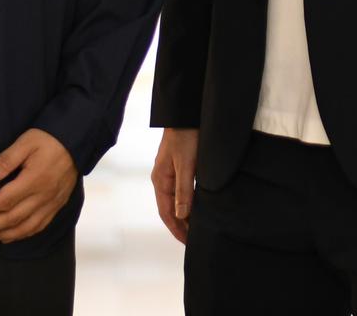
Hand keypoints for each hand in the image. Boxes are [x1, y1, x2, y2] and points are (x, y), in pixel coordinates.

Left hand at [0, 129, 78, 242]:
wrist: (76, 142)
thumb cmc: (48, 139)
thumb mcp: (25, 143)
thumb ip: (4, 161)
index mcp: (34, 179)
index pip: (5, 201)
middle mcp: (44, 195)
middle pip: (14, 217)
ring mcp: (52, 203)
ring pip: (26, 227)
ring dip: (6, 233)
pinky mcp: (57, 206)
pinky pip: (39, 226)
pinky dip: (23, 234)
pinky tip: (11, 235)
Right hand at [151, 128, 199, 244]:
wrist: (185, 112)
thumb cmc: (186, 136)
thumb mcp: (186, 165)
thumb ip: (183, 191)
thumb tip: (181, 216)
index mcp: (160, 181)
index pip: (166, 213)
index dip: (177, 229)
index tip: (188, 243)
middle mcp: (162, 179)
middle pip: (169, 209)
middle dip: (180, 226)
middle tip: (194, 240)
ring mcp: (168, 172)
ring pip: (175, 200)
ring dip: (184, 214)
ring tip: (196, 228)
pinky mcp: (178, 165)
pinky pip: (181, 190)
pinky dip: (187, 202)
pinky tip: (196, 205)